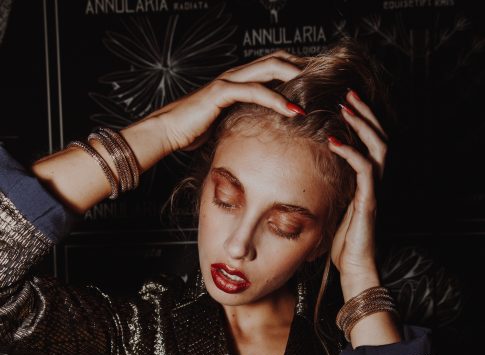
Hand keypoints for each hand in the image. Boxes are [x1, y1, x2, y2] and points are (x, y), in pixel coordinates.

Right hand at [146, 51, 305, 154]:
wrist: (167, 132)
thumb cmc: (194, 131)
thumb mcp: (227, 125)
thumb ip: (244, 120)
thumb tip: (263, 132)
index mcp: (239, 80)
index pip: (274, 66)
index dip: (297, 69)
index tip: (320, 81)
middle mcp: (235, 75)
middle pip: (277, 59)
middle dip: (303, 66)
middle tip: (327, 79)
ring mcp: (228, 80)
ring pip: (269, 69)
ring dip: (296, 78)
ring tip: (317, 90)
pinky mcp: (221, 93)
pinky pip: (254, 91)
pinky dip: (275, 100)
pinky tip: (292, 110)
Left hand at [327, 90, 388, 279]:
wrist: (354, 267)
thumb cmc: (340, 242)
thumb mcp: (331, 207)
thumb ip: (324, 188)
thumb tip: (299, 175)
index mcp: (367, 181)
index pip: (371, 141)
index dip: (362, 119)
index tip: (345, 101)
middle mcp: (375, 181)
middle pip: (380, 135)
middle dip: (365, 112)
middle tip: (348, 93)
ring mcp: (374, 190)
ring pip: (378, 146)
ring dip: (362, 123)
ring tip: (346, 106)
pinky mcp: (369, 200)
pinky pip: (364, 169)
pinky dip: (350, 151)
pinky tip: (334, 141)